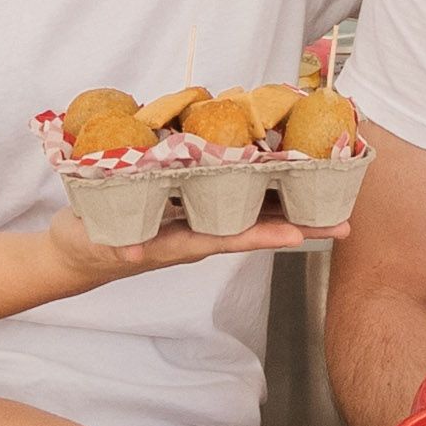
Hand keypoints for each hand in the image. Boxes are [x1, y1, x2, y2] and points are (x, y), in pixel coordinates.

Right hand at [49, 206, 341, 285]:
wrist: (78, 253)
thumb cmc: (90, 245)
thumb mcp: (100, 244)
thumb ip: (115, 246)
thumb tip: (129, 255)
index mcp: (181, 242)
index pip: (231, 239)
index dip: (266, 234)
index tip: (301, 233)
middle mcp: (199, 233)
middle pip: (258, 228)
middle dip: (302, 226)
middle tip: (346, 224)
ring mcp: (199, 222)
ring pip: (253, 212)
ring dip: (292, 205)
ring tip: (334, 196)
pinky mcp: (192, 207)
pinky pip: (234, 196)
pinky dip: (262, 185)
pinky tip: (285, 170)